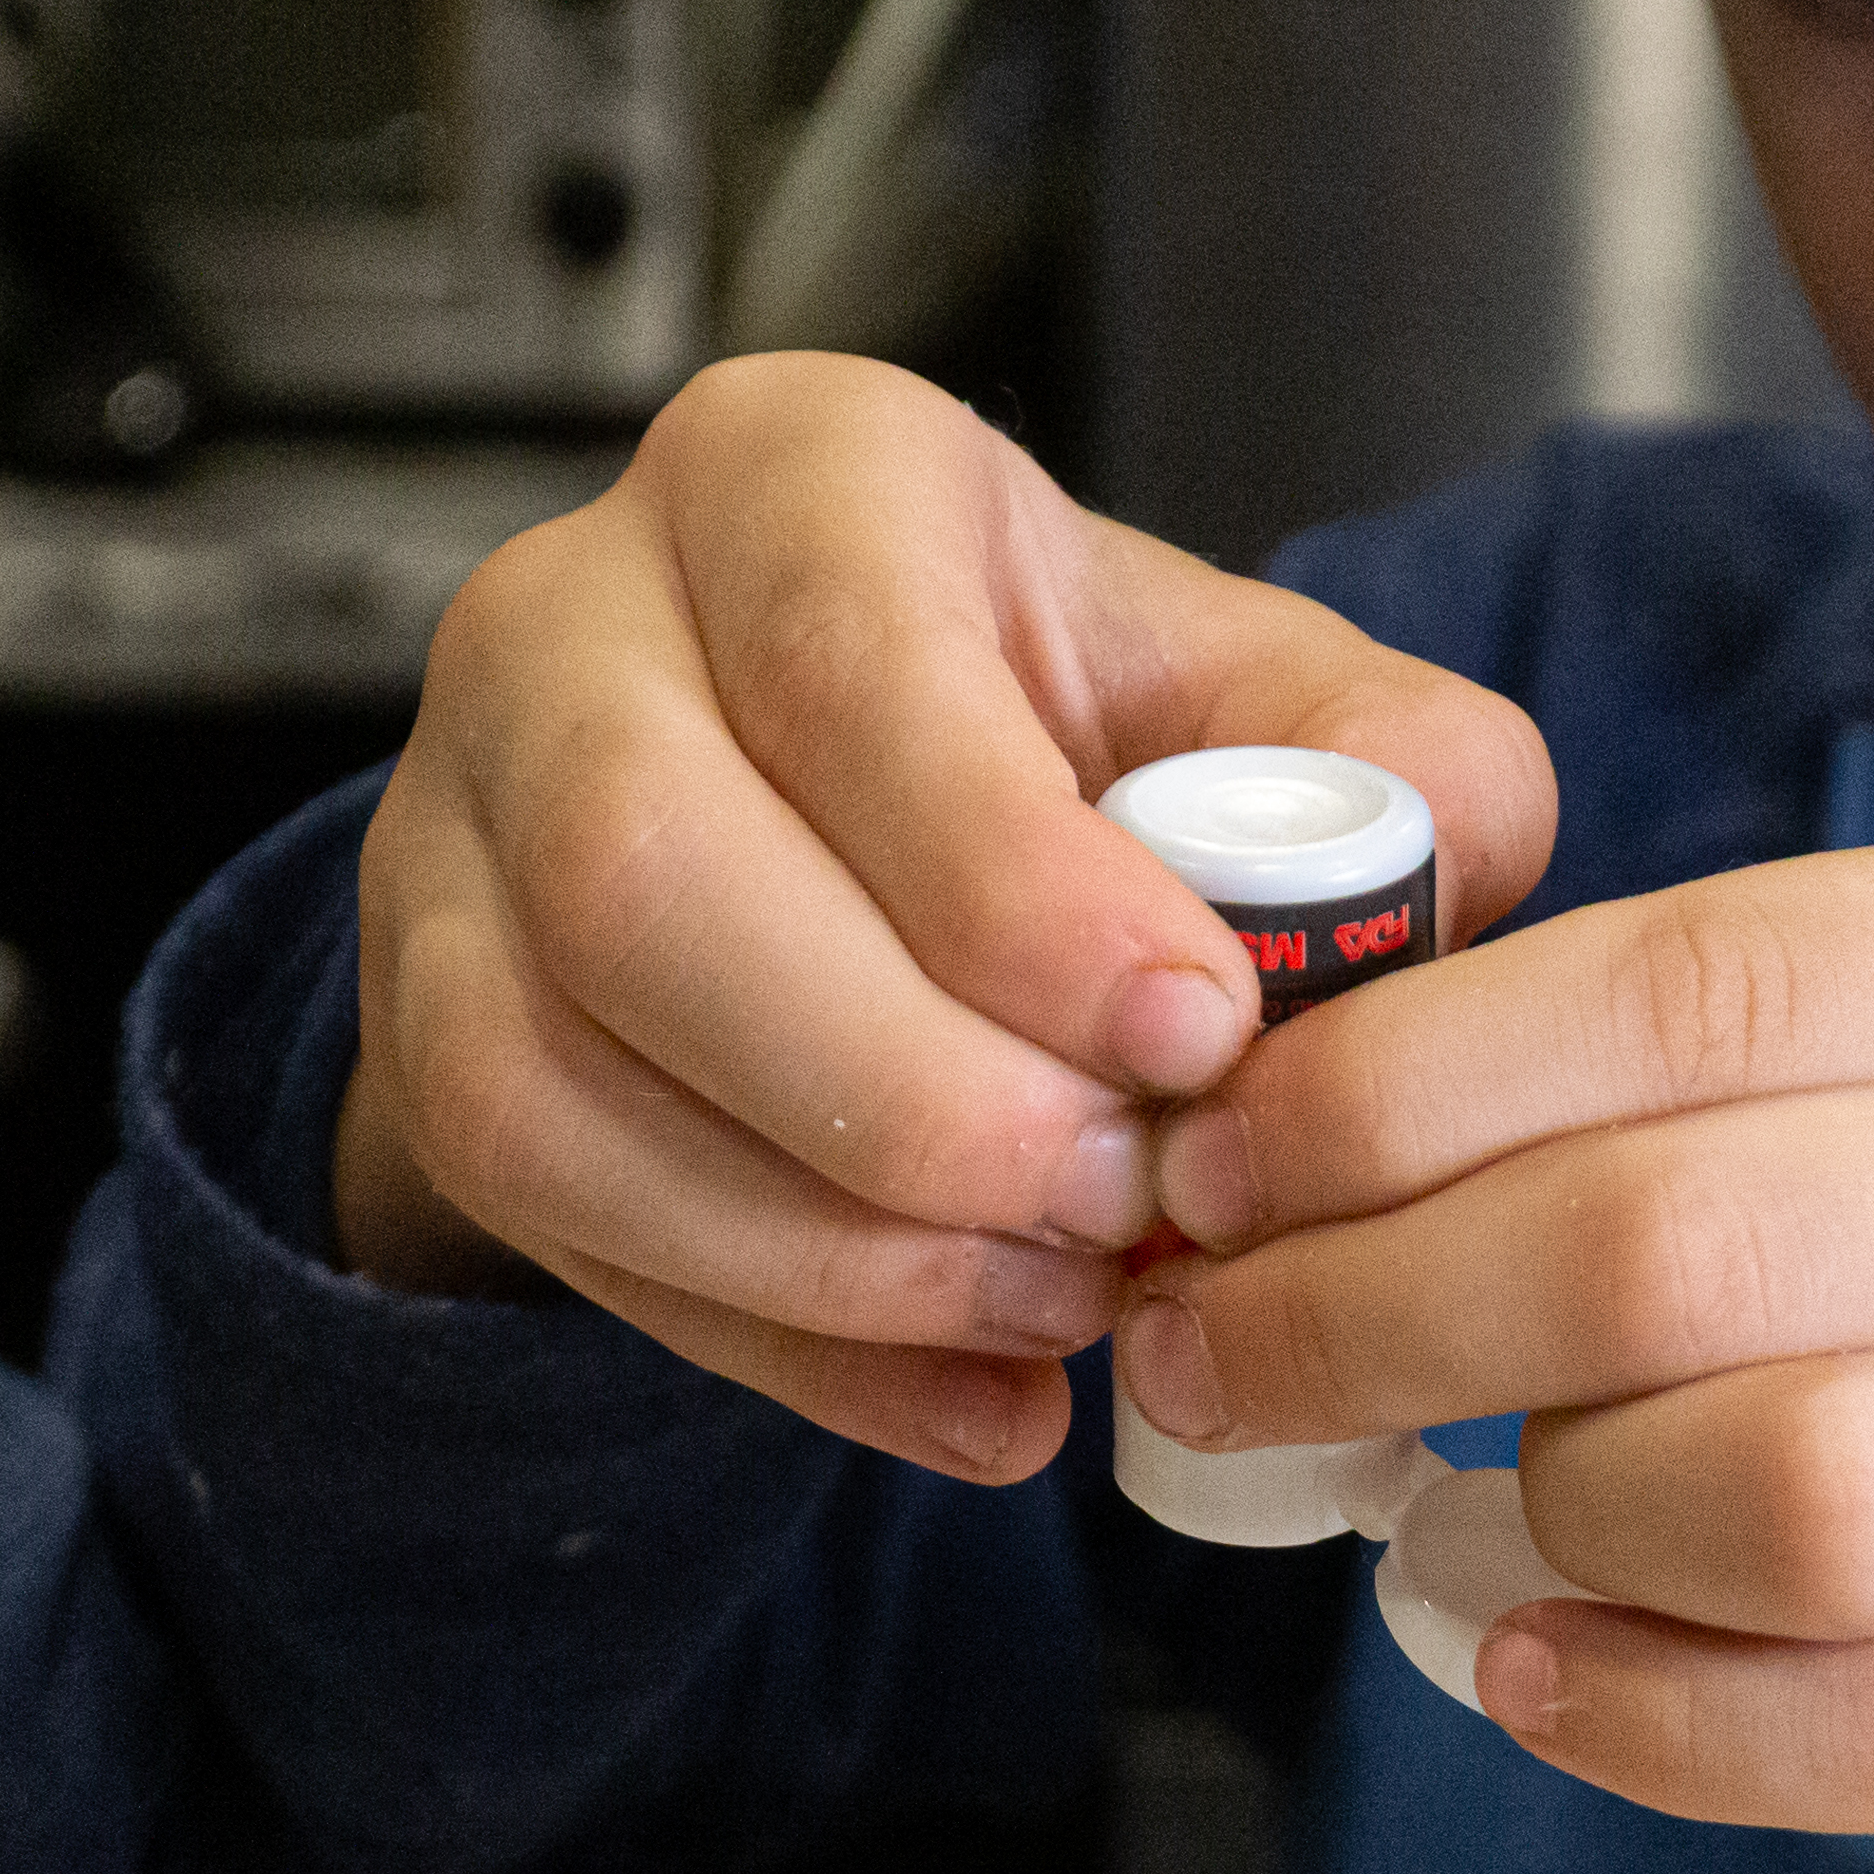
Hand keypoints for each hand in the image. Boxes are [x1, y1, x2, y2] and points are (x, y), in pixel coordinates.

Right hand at [338, 353, 1553, 1481]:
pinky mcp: (423, 1022)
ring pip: (560, 1072)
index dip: (1014, 882)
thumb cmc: (1047, 738)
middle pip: (652, 877)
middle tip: (1128, 1215)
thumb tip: (1451, 847)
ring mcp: (450, 826)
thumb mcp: (1236, 701)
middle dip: (915, 1095)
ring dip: (838, 1245)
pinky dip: (780, 1342)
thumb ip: (1377, 765)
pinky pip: (549, 1216)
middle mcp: (567, 618)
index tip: (1198, 1034)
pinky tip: (972, 1397)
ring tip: (1063, 1306)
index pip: (854, 667)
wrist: (827, 814)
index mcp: (790, 475)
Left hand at [1118, 819, 1873, 1873]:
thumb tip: (1343, 1114)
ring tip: (1452, 1506)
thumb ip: (1760, 1032)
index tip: (1217, 1163)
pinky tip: (1541, 1667)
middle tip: (1218, 1357)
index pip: (1670, 993)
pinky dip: (1662, 1719)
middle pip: (1672, 1248)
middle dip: (1366, 1316)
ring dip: (1536, 1514)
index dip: (1384, 1098)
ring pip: (1777, 1494)